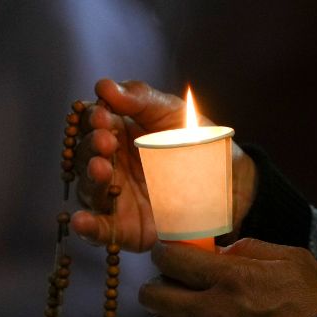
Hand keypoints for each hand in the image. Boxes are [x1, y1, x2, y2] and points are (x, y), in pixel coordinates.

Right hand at [71, 79, 257, 251]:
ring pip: (89, 190)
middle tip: (106, 141)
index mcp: (117, 134)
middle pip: (84, 156)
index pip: (91, 124)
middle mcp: (111, 165)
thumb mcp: (174, 113)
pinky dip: (88, 227)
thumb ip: (141, 99)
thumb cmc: (200, 143)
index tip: (103, 116)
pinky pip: (100, 231)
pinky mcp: (127, 229)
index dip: (91, 119)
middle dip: (91, 147)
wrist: (233, 182)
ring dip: (91, 179)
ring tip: (101, 169)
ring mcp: (117, 199)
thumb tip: (105, 86)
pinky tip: (83, 221)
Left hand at [138, 239, 316, 316]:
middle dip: (158, 288)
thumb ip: (253, 250)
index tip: (169, 257)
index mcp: (230, 279)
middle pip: (152, 296)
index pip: (170, 258)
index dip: (164, 254)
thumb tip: (222, 252)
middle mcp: (212, 314)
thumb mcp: (295, 261)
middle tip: (173, 291)